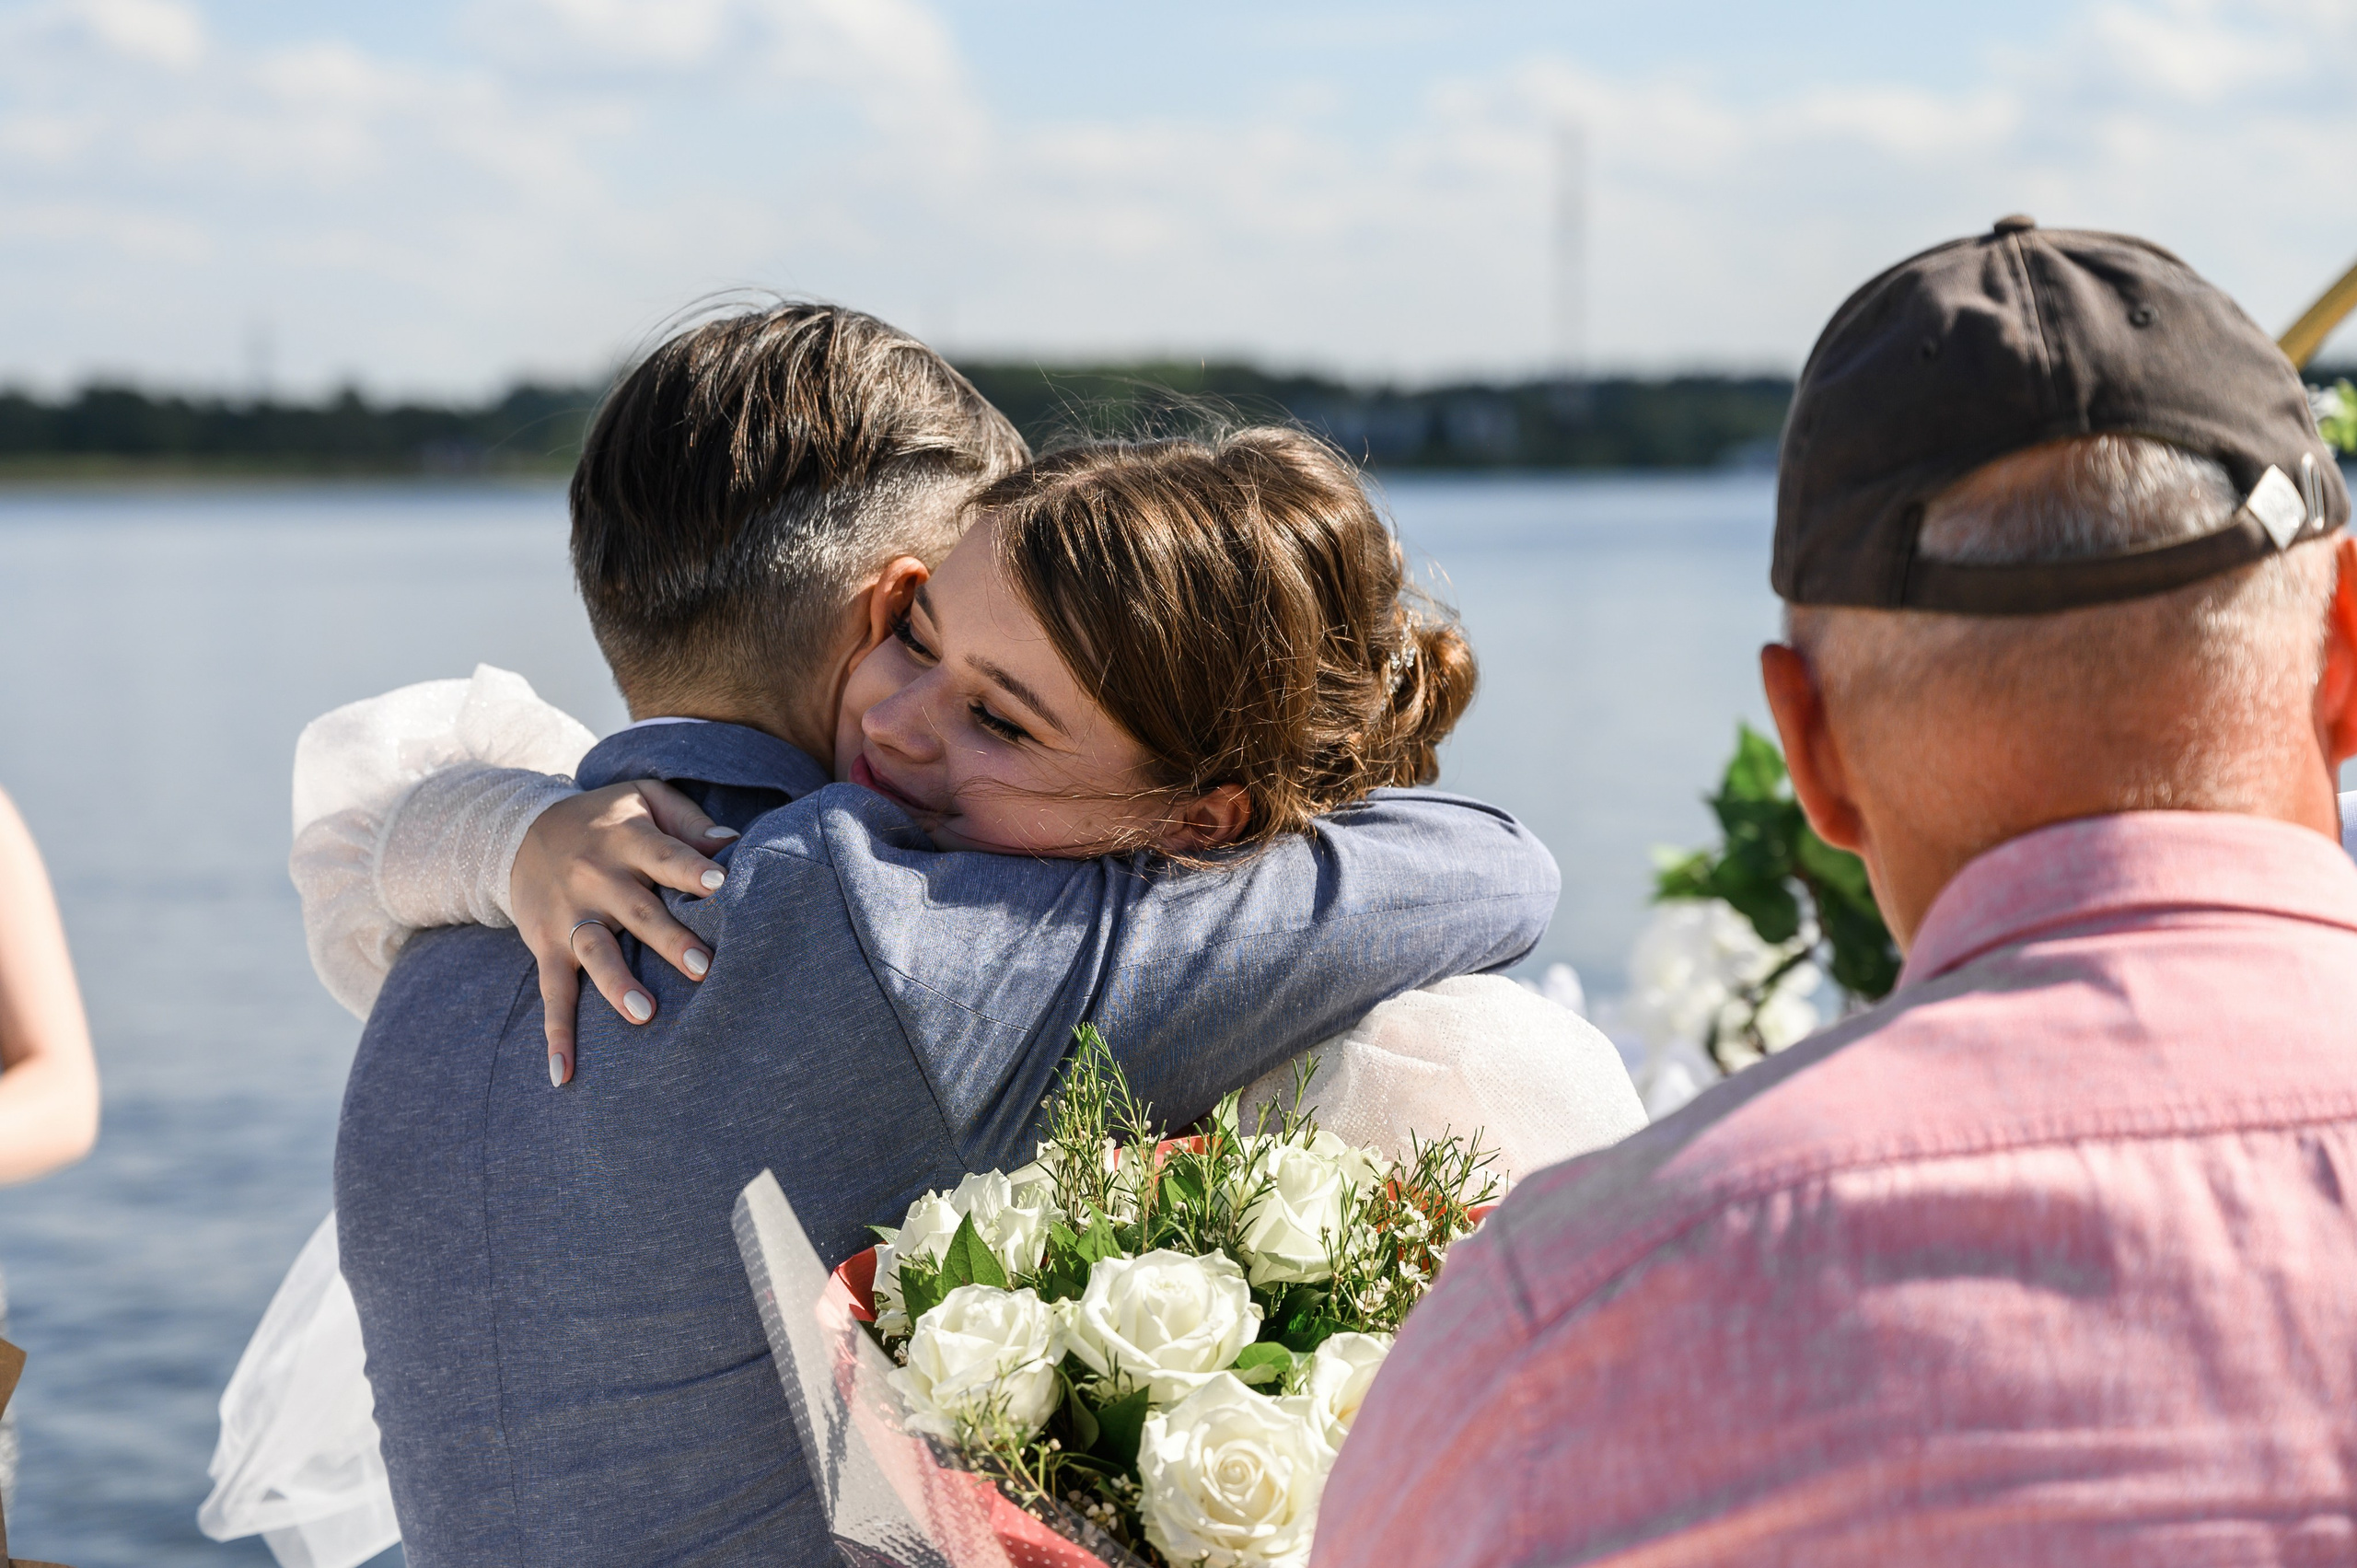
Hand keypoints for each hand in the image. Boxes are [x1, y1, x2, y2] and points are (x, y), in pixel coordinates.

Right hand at [511, 779, 740, 1084]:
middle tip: (703, 967)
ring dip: (616, 984)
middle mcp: (597, 878)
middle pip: (637, 911)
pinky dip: (557, 1035)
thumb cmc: (603, 817)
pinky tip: (565, 1074)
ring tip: (642, 1014)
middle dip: (668, 939)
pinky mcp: (546, 945)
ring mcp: (570, 916)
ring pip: (594, 952)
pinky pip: (553, 993)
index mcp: (627, 840)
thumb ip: (690, 821)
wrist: (516, 831)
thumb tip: (736, 843)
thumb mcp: (644, 798)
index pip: (665, 854)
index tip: (721, 884)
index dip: (691, 869)